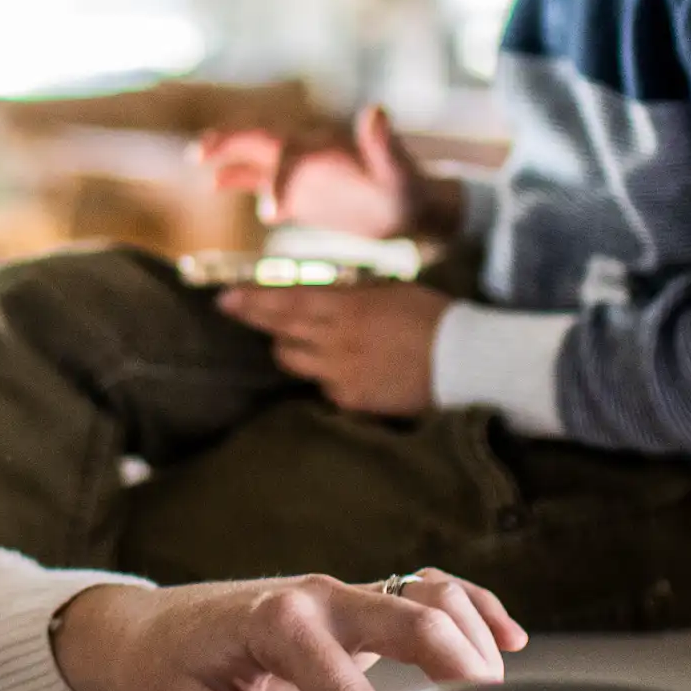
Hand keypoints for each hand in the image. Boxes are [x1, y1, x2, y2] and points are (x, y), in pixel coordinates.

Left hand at [49, 572, 526, 690]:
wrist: (145, 628)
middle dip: (460, 676)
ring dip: (474, 641)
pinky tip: (508, 638)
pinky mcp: (357, 604)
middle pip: (414, 621)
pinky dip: (473, 606)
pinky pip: (428, 590)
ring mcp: (343, 593)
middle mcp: (319, 595)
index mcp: (276, 621)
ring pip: (432, 596)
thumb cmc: (164, 671)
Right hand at [197, 103, 459, 240]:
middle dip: (230, 142)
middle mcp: (308, 152)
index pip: (290, 152)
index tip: (273, 214)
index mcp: (326, 144)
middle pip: (261, 139)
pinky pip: (263, 182)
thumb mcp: (398, 171)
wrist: (411, 207)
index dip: (278, 178)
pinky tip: (217, 183)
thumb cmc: (408, 189)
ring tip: (197, 159)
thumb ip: (384, 145)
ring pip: (256, 157)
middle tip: (200, 152)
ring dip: (228, 156)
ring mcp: (301, 172)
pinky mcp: (300, 194)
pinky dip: (240, 180)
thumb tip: (376, 110)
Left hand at [218, 280, 449, 414]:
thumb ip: (349, 293)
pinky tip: (346, 369)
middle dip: (256, 318)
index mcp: (346, 306)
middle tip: (230, 309)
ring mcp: (341, 374)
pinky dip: (326, 376)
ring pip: (293, 361)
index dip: (252, 300)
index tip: (225, 297)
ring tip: (298, 341)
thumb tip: (319, 291)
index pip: (286, 302)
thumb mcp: (388, 290)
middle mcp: (336, 340)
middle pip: (281, 331)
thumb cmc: (432, 316)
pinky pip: (323, 387)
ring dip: (289, 348)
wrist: (465, 361)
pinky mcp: (352, 400)